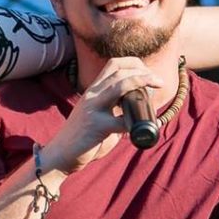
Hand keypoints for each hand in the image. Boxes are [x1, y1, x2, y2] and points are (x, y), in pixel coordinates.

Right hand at [42, 58, 162, 172]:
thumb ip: (116, 109)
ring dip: (141, 82)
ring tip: (157, 86)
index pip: (114, 64)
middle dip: (143, 71)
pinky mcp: (95, 126)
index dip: (135, 64)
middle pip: (119, 70)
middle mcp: (92, 95)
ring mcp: (92, 109)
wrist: (60, 155)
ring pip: (119, 85)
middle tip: (158, 81)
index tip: (150, 74)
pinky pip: (120, 120)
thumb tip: (141, 108)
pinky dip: (135, 123)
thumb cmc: (83, 138)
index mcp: (93, 90)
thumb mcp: (99, 116)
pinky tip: (141, 129)